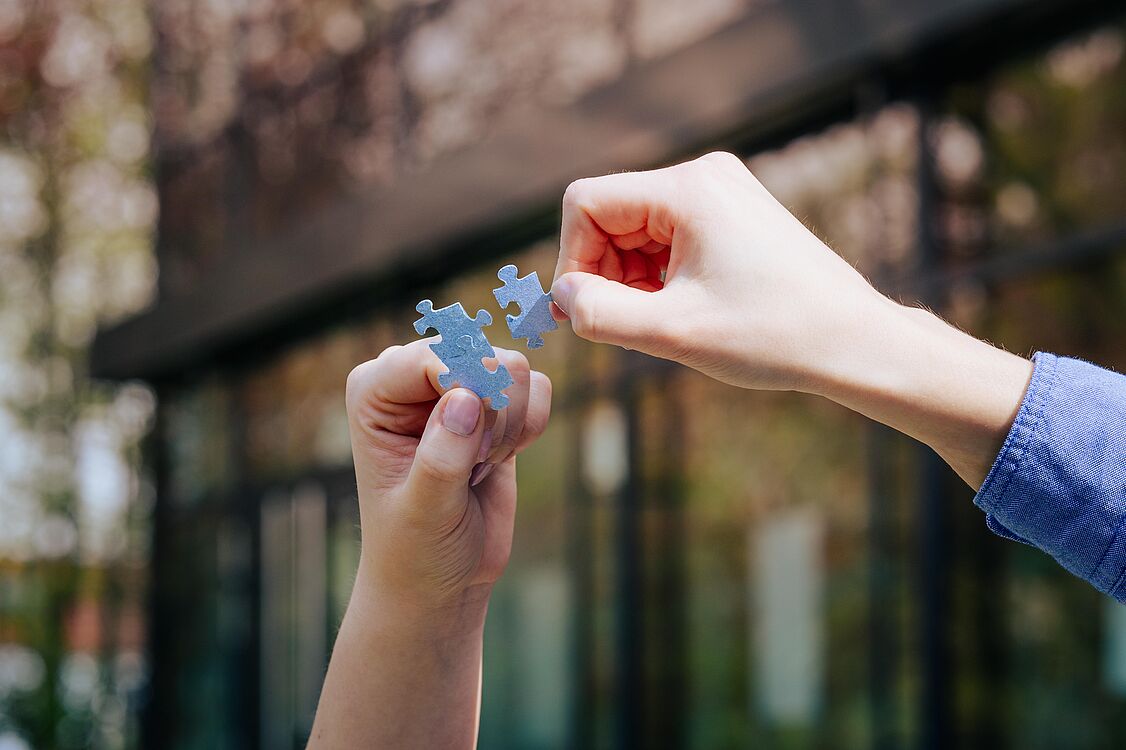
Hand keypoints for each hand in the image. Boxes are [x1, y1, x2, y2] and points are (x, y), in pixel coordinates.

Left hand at [345, 338, 551, 610]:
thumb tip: (467, 398)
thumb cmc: (415, 549)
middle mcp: (412, 376)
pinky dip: (530, 426)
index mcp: (374, 389)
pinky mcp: (494, 401)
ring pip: (515, 369)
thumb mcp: (423, 511)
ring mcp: (455, 383)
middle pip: (482, 355)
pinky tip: (498, 459)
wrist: (441, 578)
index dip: (467, 395)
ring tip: (478, 465)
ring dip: (510, 425)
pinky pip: (537, 388)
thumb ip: (441, 457)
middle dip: (492, 415)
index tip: (468, 452)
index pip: (434, 357)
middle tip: (470, 464)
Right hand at [551, 152, 1031, 488]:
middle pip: (610, 215)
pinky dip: (659, 276)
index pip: (585, 203)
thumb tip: (560, 297)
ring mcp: (721, 193)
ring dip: (632, 279)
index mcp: (688, 189)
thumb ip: (600, 314)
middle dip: (604, 272)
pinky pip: (666, 237)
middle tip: (628, 324)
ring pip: (636, 230)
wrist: (853, 341)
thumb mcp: (673, 332)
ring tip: (664, 322)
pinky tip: (684, 310)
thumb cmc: (772, 335)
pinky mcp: (732, 215)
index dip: (572, 259)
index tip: (586, 311)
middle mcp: (704, 177)